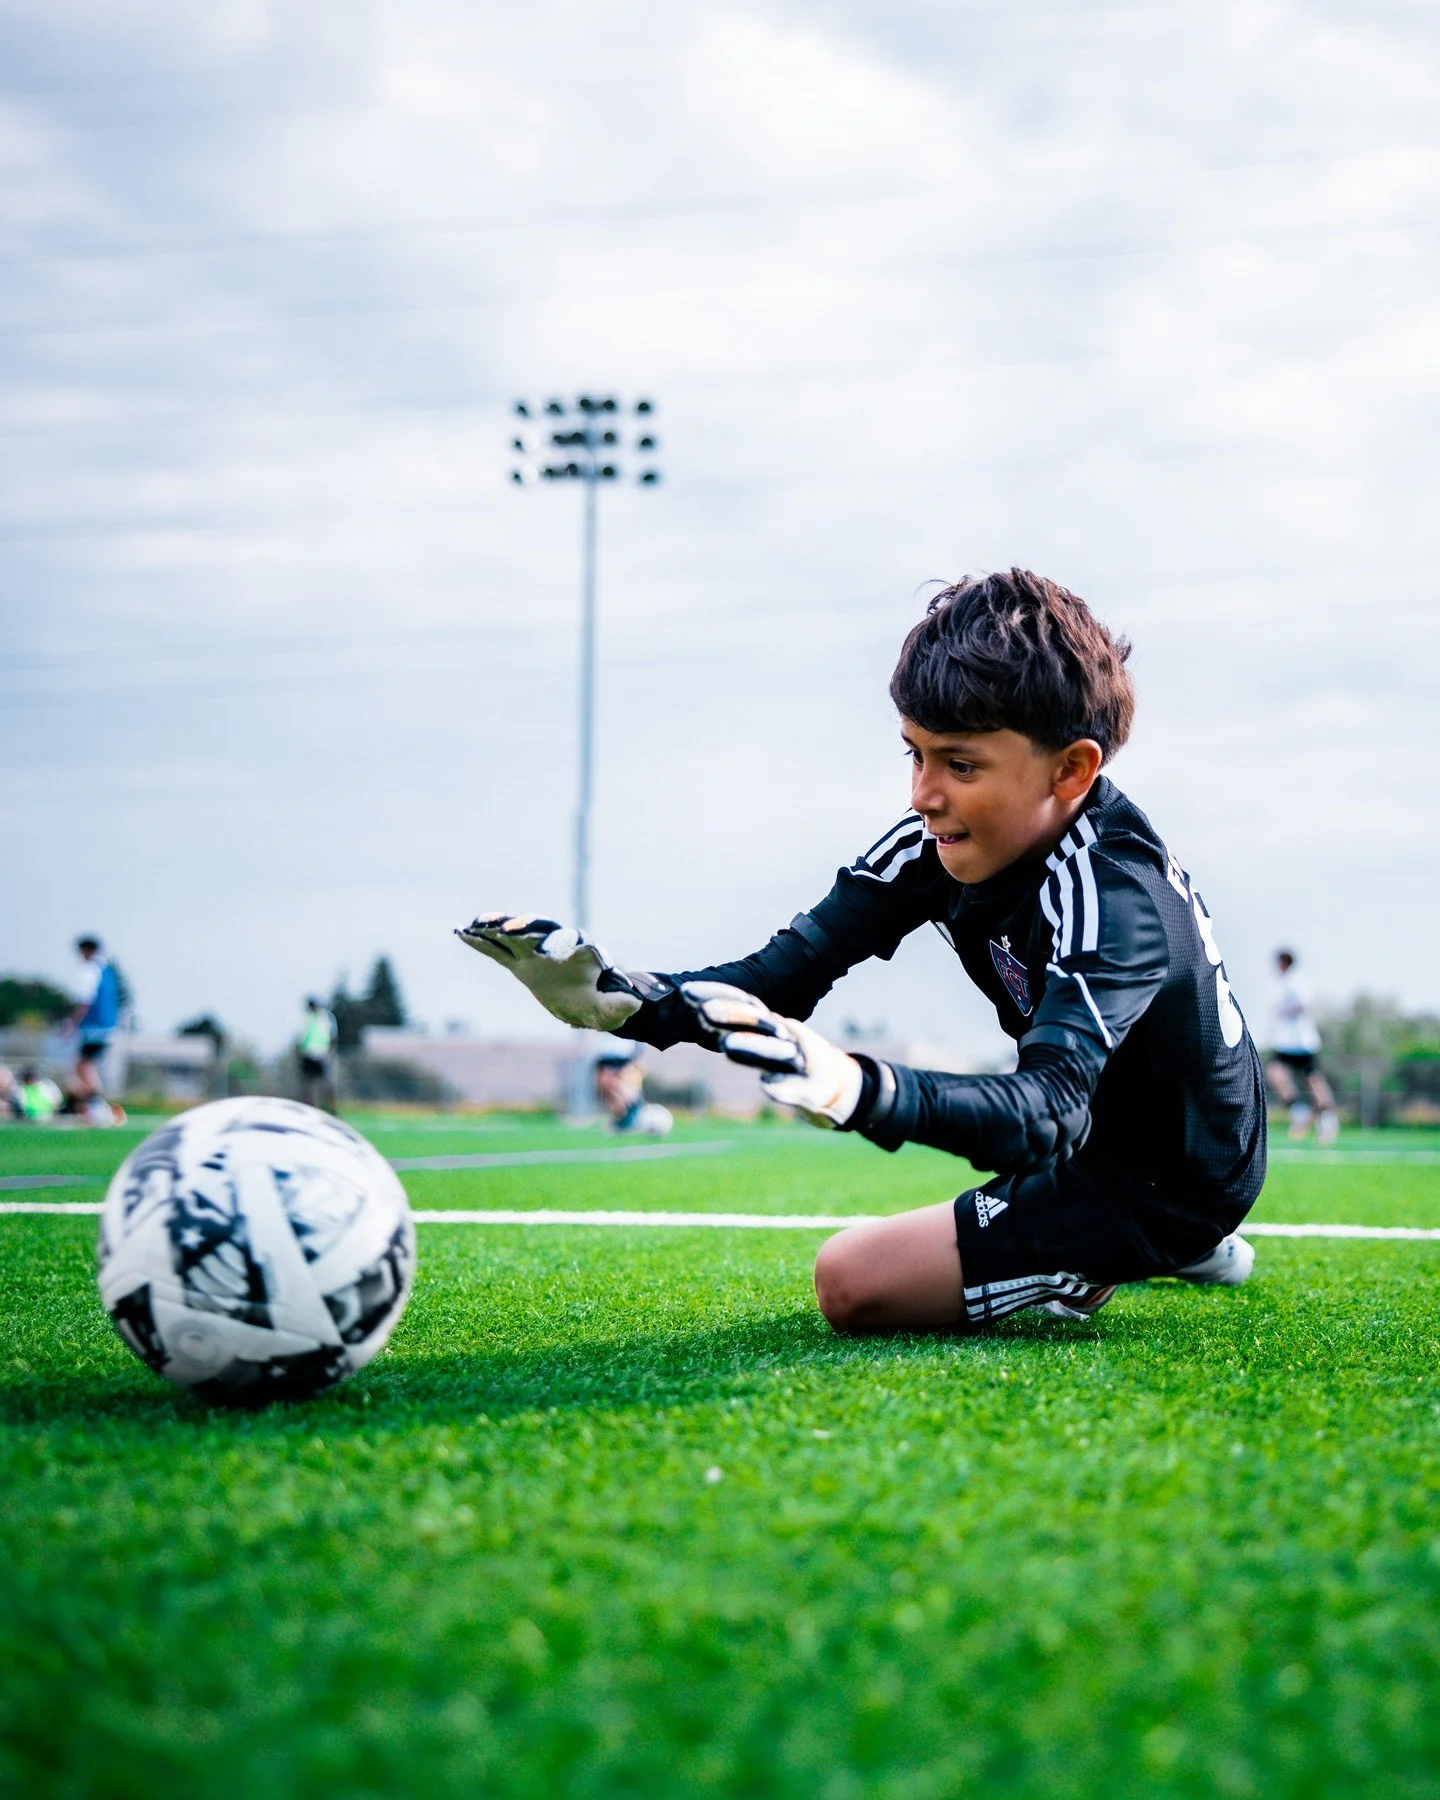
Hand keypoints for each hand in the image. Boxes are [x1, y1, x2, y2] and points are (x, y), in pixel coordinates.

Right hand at [456, 914, 667, 1029]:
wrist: (588, 998)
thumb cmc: (598, 1002)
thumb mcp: (610, 1010)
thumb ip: (620, 1006)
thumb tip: (634, 1005)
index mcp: (578, 952)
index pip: (568, 940)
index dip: (562, 942)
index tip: (544, 946)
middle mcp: (556, 946)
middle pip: (539, 928)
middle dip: (524, 927)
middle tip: (509, 930)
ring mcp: (535, 950)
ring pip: (516, 932)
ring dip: (497, 927)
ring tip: (475, 925)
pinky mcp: (519, 960)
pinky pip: (498, 948)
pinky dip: (482, 941)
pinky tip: (462, 933)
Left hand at [679, 981, 861, 1128]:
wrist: (835, 1084)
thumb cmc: (789, 1061)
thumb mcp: (761, 1047)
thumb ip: (735, 1037)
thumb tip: (703, 1023)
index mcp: (769, 1027)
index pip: (742, 1004)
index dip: (717, 994)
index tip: (686, 991)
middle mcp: (784, 1037)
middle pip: (756, 1021)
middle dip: (731, 1014)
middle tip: (703, 1010)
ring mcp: (799, 1061)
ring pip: (776, 1051)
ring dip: (753, 1046)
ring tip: (728, 1045)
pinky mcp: (810, 1088)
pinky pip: (797, 1087)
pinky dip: (783, 1087)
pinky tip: (768, 1086)